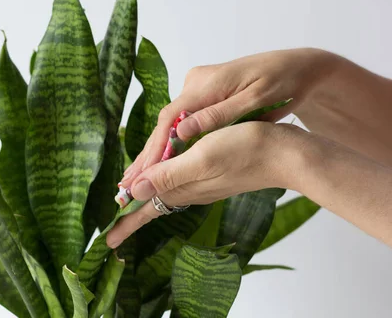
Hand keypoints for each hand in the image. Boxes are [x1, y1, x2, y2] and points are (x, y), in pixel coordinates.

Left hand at [106, 122, 305, 248]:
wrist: (284, 154)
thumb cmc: (245, 151)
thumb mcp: (201, 160)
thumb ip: (168, 175)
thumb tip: (134, 192)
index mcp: (184, 188)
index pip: (147, 210)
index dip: (126, 222)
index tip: (107, 240)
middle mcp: (191, 189)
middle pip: (153, 204)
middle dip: (132, 214)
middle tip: (113, 226)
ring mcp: (203, 183)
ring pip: (164, 193)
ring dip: (145, 197)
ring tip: (128, 201)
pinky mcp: (213, 173)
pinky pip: (178, 181)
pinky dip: (163, 180)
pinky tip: (160, 175)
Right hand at [120, 47, 339, 188]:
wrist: (299, 66)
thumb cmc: (282, 83)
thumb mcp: (254, 101)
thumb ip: (217, 116)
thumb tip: (181, 133)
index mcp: (205, 83)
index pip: (170, 119)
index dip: (154, 148)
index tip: (141, 173)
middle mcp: (195, 82)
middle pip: (165, 122)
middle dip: (148, 154)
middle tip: (126, 183)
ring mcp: (199, 87)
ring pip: (172, 123)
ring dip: (157, 150)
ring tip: (137, 177)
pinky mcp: (205, 93)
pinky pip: (182, 119)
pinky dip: (171, 141)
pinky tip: (161, 159)